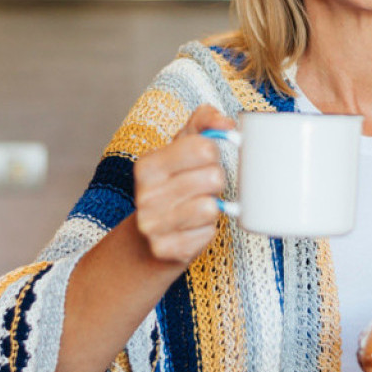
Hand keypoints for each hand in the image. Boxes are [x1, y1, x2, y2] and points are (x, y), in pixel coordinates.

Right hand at [132, 105, 234, 264]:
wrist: (149, 236)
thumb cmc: (174, 185)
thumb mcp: (182, 147)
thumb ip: (204, 122)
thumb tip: (226, 123)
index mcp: (148, 165)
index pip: (203, 147)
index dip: (214, 153)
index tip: (205, 160)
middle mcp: (145, 194)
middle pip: (212, 177)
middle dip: (215, 182)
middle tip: (202, 187)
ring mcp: (152, 224)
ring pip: (210, 207)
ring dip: (213, 207)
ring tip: (199, 205)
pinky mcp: (166, 249)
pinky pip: (207, 234)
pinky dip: (207, 231)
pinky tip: (193, 228)